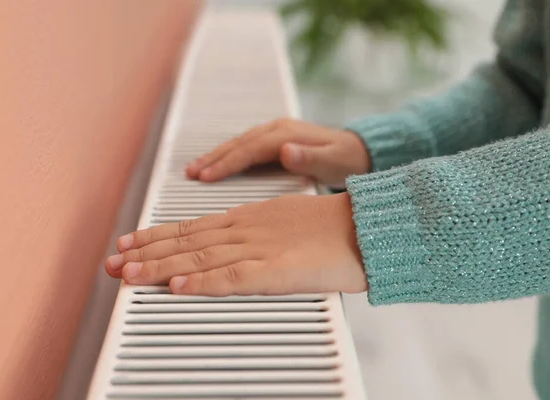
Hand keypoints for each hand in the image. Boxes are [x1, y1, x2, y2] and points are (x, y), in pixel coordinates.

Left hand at [105, 192, 366, 295]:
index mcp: (248, 218)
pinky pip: (232, 278)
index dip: (157, 236)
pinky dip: (202, 283)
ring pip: (199, 258)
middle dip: (145, 252)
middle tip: (112, 260)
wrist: (365, 227)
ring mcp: (259, 248)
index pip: (191, 227)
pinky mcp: (277, 270)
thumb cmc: (331, 228)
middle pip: (186, 241)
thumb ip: (255, 234)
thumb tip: (232, 248)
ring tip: (128, 273)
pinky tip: (178, 286)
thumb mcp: (284, 221)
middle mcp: (245, 229)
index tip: (130, 242)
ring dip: (160, 267)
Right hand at [185, 118, 370, 186]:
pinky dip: (228, 156)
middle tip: (190, 174)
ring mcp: (275, 134)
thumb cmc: (346, 160)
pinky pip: (245, 148)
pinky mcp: (274, 142)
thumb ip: (309, 158)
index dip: (227, 163)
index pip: (249, 149)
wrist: (358, 151)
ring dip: (216, 156)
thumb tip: (286, 152)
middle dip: (213, 158)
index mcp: (286, 134)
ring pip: (238, 144)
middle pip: (238, 144)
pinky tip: (216, 166)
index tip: (207, 176)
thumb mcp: (333, 162)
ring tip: (194, 170)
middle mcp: (277, 130)